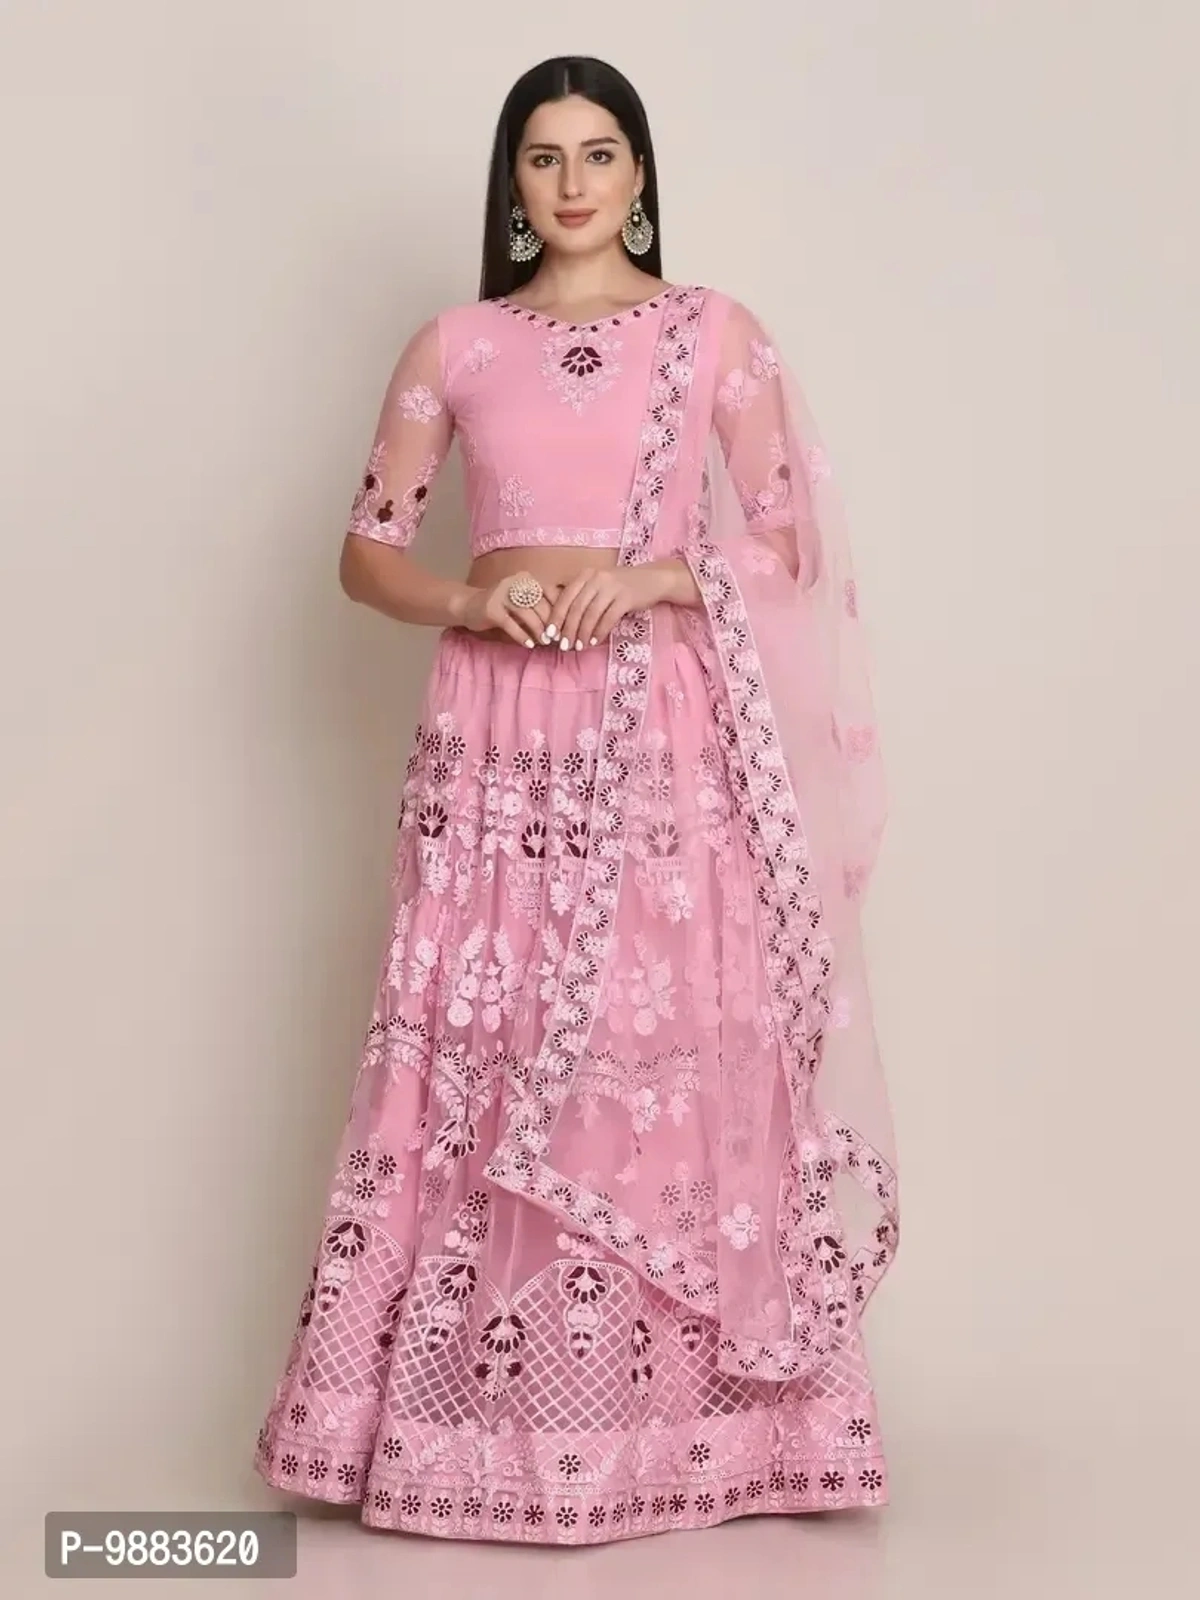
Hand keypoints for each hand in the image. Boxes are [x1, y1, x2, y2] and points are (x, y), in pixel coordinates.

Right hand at [454, 572, 558, 647]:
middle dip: (550, 623)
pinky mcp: (491, 608)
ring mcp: (501, 593)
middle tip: (557, 638)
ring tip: (545, 642)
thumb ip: (540, 606)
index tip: (566, 626)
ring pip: (527, 613)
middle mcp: (515, 582)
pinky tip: (529, 645)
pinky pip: (511, 624)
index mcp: (526, 579)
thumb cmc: (502, 606)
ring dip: (538, 630)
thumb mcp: (522, 601)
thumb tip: (564, 623)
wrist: (468, 605)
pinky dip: (522, 636)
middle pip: (540, 604)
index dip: (560, 610)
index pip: (550, 593)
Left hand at [544, 565, 672, 650]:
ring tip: (579, 647)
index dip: (556, 617)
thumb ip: (582, 597)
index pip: (565, 597)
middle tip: (564, 646)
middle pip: (577, 607)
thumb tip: (561, 624)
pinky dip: (600, 631)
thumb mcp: (598, 585)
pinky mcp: (626, 597)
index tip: (549, 635)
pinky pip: (608, 618)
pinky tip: (595, 642)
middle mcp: (597, 577)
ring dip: (583, 633)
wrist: (652, 579)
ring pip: (591, 614)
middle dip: (568, 629)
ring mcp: (612, 586)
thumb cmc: (621, 586)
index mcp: (586, 574)